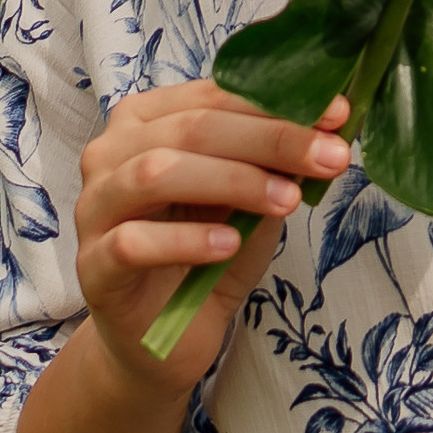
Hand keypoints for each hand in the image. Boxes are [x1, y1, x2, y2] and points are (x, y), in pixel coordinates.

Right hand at [76, 80, 351, 397]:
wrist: (162, 336)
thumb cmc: (207, 253)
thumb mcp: (251, 199)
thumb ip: (277, 162)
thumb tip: (333, 123)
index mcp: (146, 120)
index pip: (214, 96)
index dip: (278, 103)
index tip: (339, 115)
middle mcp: (111, 153)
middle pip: (192, 128)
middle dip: (270, 139)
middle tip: (329, 157)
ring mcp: (95, 208)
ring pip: (156, 172)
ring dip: (233, 181)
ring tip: (287, 201)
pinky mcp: (93, 266)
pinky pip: (133, 242)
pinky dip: (187, 240)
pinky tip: (229, 244)